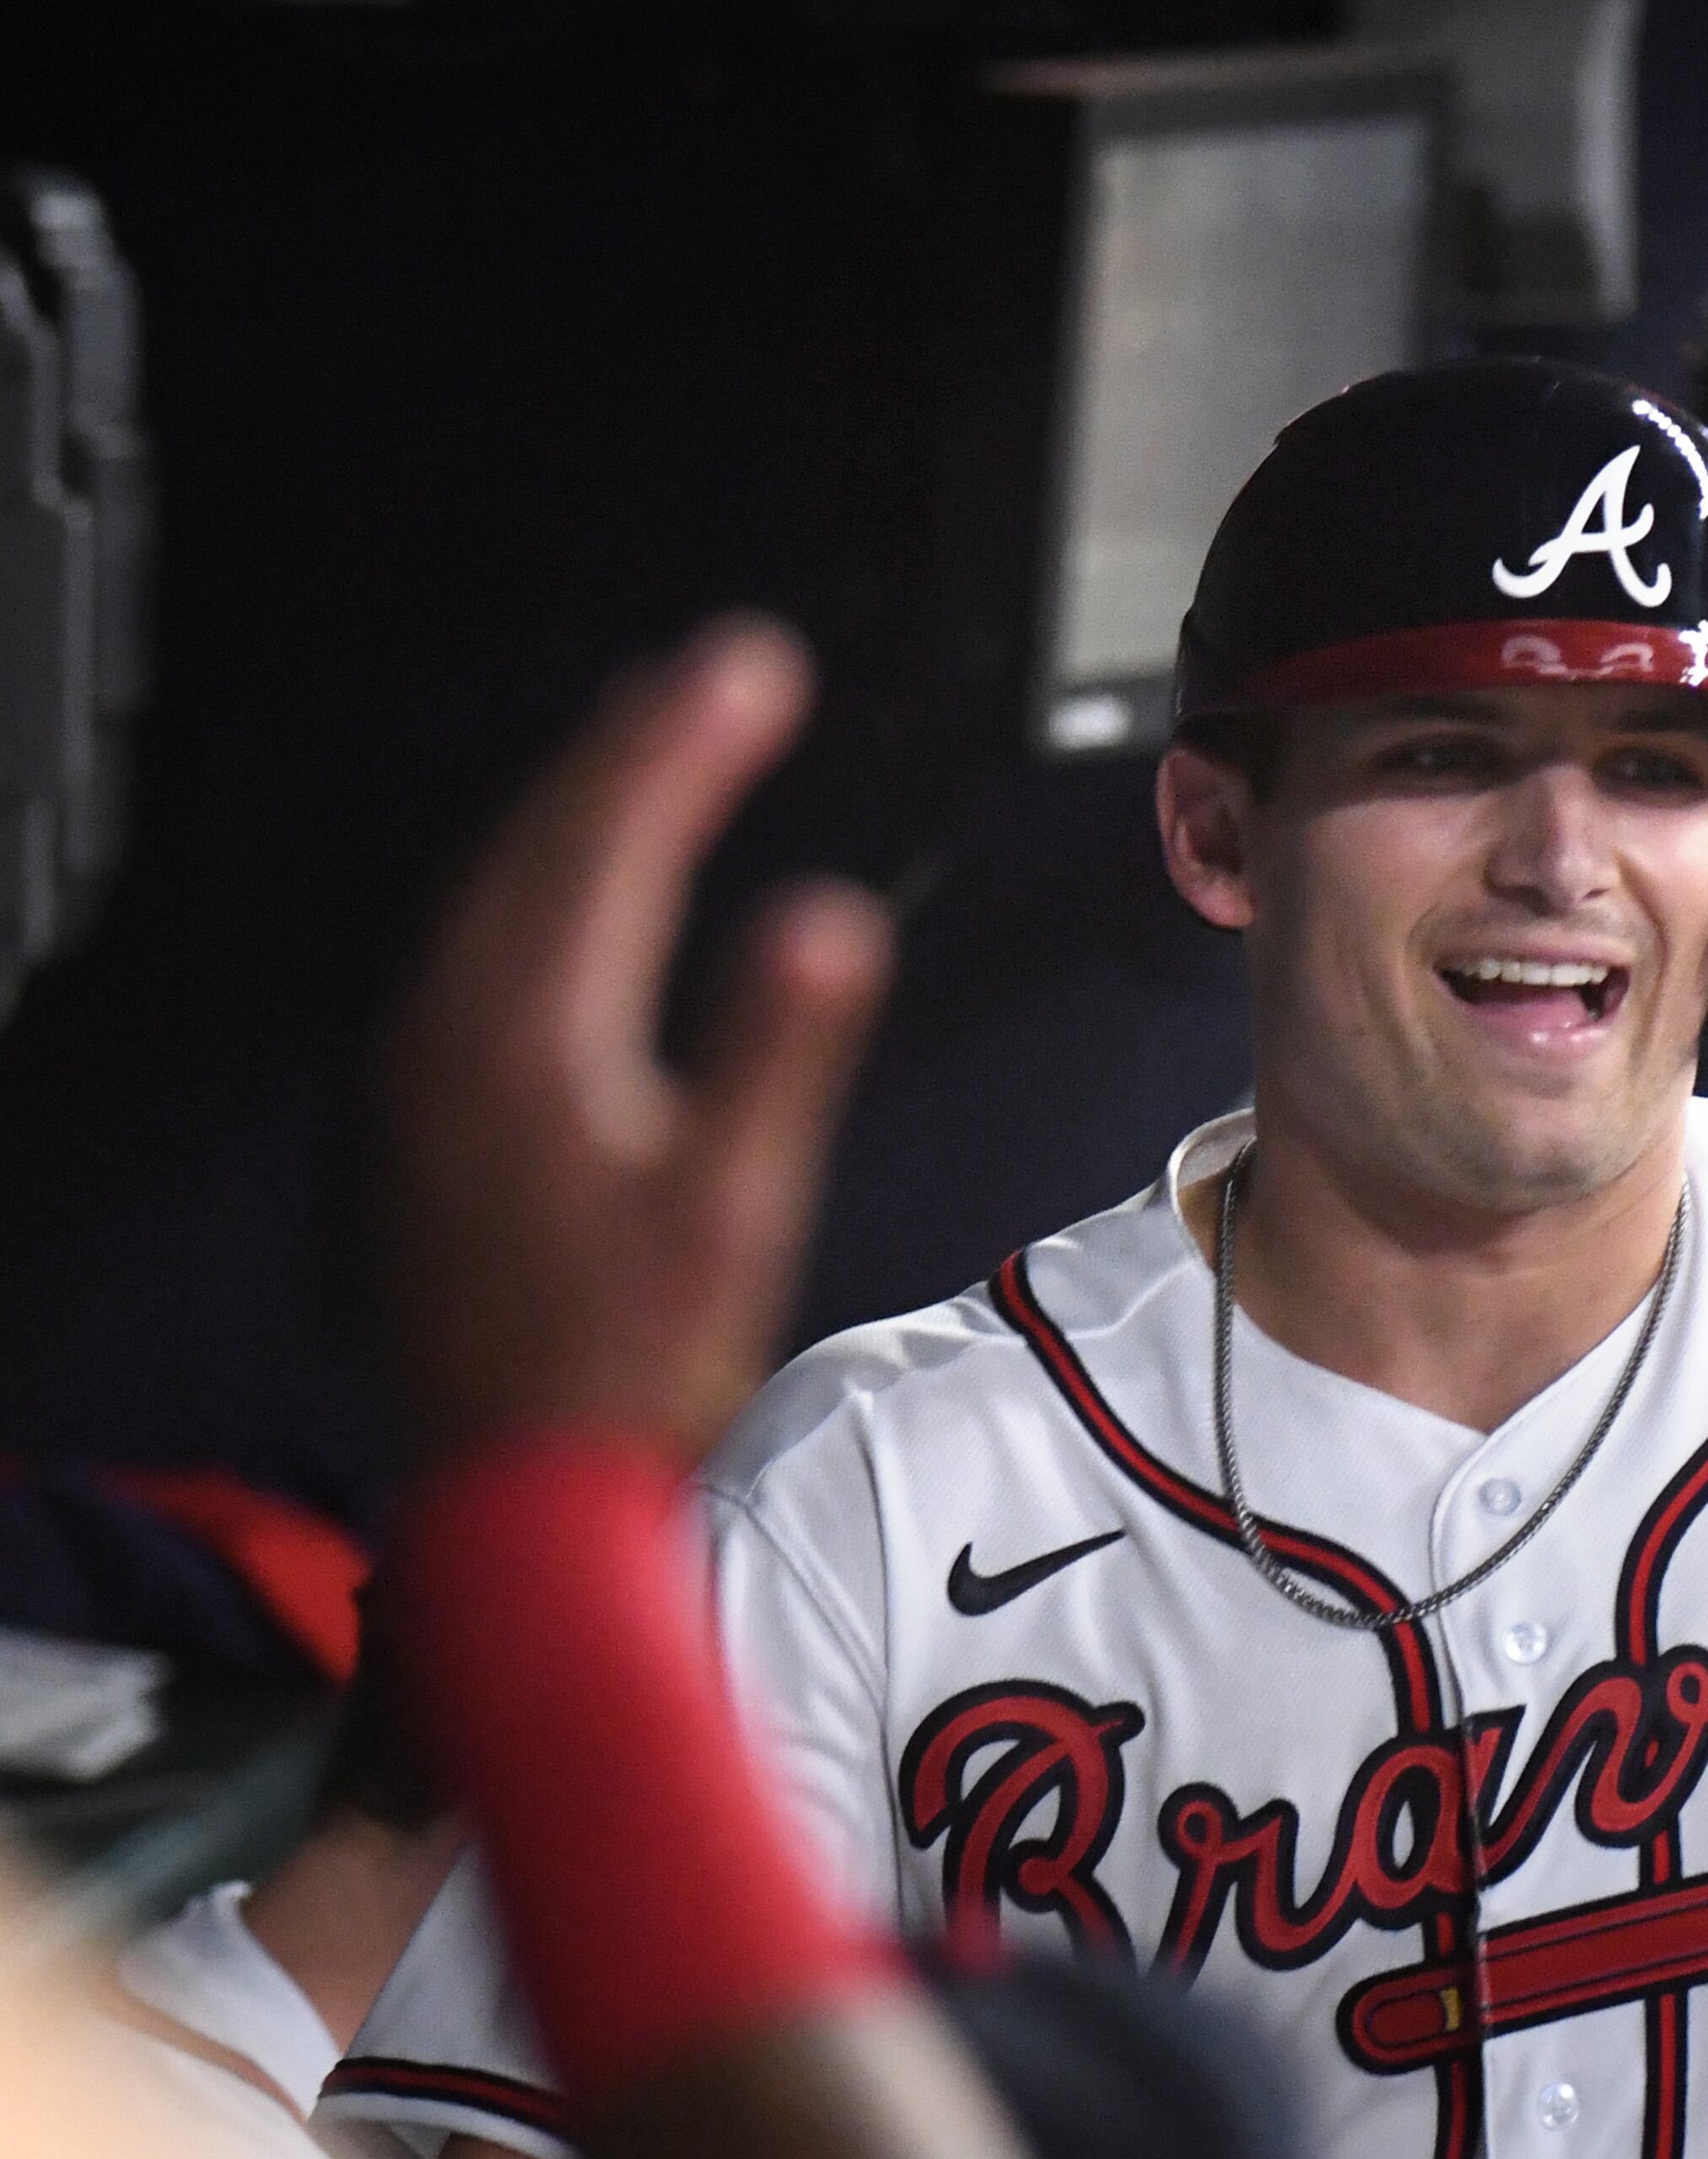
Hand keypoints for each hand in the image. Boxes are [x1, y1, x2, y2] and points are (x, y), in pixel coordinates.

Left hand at [385, 617, 893, 1467]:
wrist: (515, 1498)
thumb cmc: (629, 1369)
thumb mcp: (735, 1209)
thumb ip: (778, 1051)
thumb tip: (826, 913)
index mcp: (529, 1035)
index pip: (610, 837)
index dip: (688, 738)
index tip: (756, 660)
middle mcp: (456, 1034)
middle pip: (542, 841)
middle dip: (636, 743)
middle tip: (721, 673)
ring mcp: (430, 1077)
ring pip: (501, 890)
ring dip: (583, 804)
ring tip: (656, 747)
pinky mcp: (433, 1121)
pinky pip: (483, 947)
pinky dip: (546, 883)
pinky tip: (574, 897)